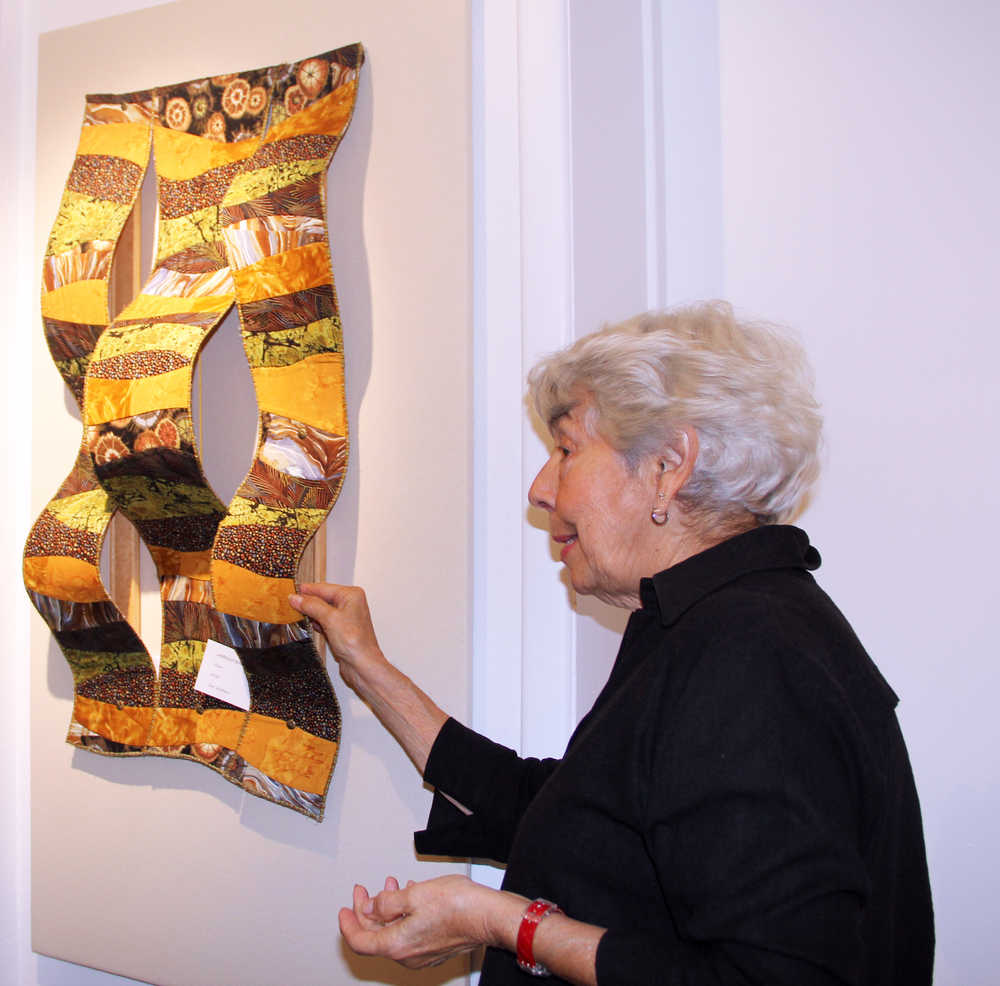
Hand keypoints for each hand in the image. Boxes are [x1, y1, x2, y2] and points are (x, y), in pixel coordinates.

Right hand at [289, 583, 386, 693]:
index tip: (291, 591)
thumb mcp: (329, 619)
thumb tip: (297, 598)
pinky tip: (308, 622)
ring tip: (295, 610)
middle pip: (323, 597)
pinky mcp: (342, 629)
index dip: (306, 590)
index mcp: (352, 595)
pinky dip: (316, 621)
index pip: (324, 588)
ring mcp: (347, 616)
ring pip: (323, 609)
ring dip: (310, 611)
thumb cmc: (356, 643)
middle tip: (290, 601)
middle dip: (307, 601)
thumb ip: (312, 606)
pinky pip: (325, 620)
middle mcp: (351, 603)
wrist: (362, 665)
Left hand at [339, 874, 518, 968]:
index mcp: (398, 944)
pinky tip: (409, 895)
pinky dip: (402, 914)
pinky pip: (409, 933)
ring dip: (387, 909)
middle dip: (367, 911)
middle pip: (376, 936)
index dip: (348, 924)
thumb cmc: (458, 905)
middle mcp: (408, 955)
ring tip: (389, 886)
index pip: (360, 941)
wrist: (489, 915)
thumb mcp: (415, 894)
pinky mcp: (434, 947)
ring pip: (393, 932)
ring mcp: (422, 954)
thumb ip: (387, 902)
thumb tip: (370, 907)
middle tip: (363, 891)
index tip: (344, 908)